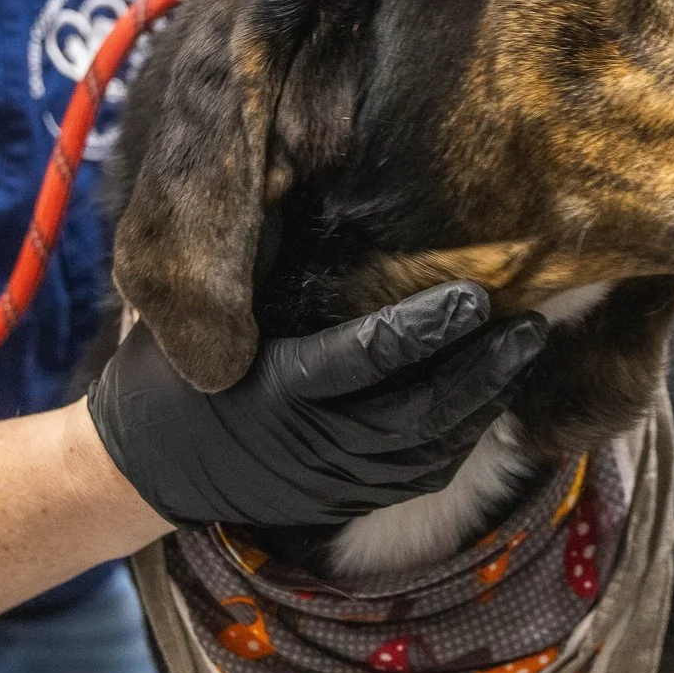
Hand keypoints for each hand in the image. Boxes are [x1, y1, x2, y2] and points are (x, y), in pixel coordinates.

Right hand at [88, 281, 546, 528]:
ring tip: (525, 352)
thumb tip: (299, 170)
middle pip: (419, 413)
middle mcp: (312, 444)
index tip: (474, 294)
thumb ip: (254, 254)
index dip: (426, 327)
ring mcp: (332, 481)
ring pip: (428, 451)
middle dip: (482, 370)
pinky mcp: (343, 502)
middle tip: (531, 323)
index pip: (366, 357)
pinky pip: (417, 477)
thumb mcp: (199, 309)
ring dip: (484, 404)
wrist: (142, 467)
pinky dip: (459, 440)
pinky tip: (490, 400)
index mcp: (275, 387)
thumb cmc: (171, 368)